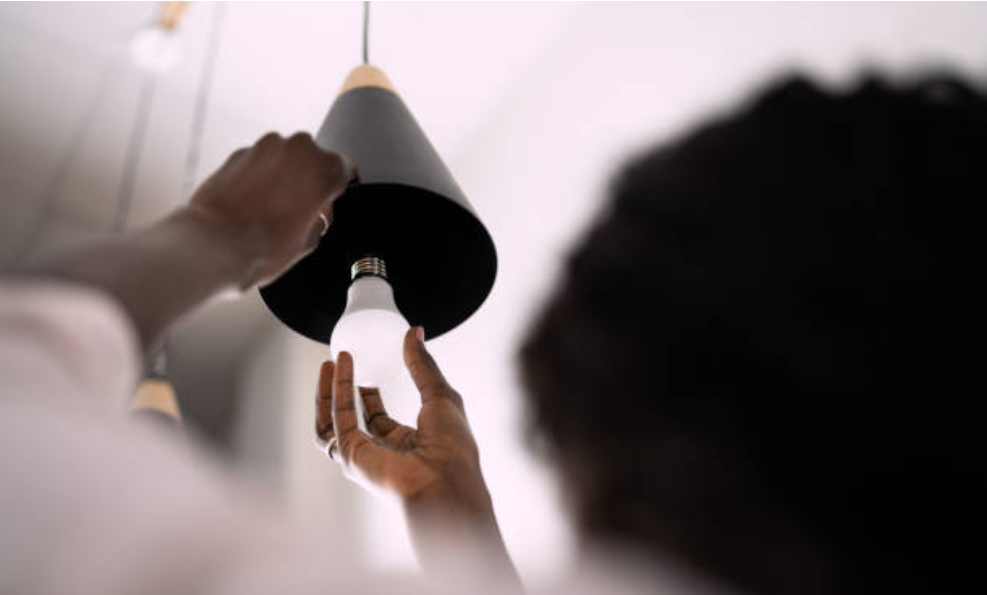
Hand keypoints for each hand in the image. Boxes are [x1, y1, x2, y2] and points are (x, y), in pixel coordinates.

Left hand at [186, 132, 355, 288]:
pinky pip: (258, 161)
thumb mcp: (309, 242)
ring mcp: (265, 147)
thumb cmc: (261, 246)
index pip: (345, 168)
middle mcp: (297, 149)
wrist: (215, 246)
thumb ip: (320, 218)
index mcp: (323, 169)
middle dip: (309, 180)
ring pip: (284, 157)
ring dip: (283, 176)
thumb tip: (315, 214)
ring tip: (273, 210)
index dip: (338, 188)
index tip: (331, 200)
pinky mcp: (238, 153)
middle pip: (313, 160)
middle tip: (300, 211)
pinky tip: (253, 204)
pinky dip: (259, 177)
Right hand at [316, 327, 488, 507]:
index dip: (367, 393)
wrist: (447, 479)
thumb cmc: (453, 449)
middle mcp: (381, 451)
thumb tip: (414, 333)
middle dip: (340, 390)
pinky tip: (339, 368)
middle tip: (338, 362)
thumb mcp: (440, 395)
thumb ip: (422, 365)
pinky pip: (336, 420)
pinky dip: (335, 392)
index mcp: (405, 442)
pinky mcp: (352, 456)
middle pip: (350, 420)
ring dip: (329, 391)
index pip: (378, 417)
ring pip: (332, 423)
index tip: (362, 368)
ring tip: (331, 362)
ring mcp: (364, 456)